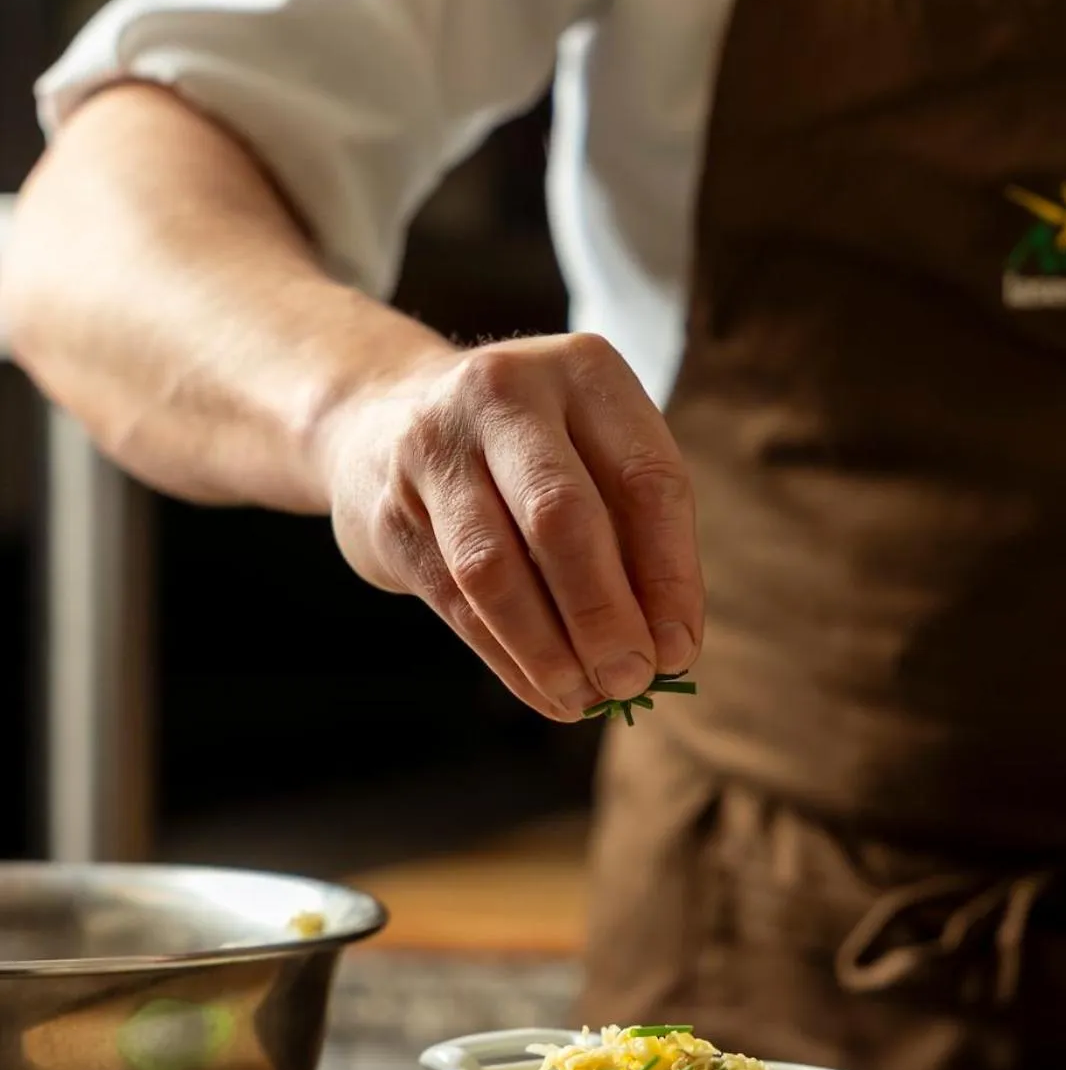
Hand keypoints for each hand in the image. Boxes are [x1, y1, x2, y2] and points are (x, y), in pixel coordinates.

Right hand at [318, 333, 703, 719]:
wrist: (380, 422)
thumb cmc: (528, 458)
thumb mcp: (594, 460)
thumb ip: (637, 540)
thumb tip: (670, 649)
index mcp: (584, 370)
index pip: (646, 478)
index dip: (670, 575)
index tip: (680, 649)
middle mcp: (505, 392)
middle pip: (563, 517)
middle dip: (604, 615)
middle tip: (633, 680)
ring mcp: (435, 446)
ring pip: (496, 568)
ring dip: (550, 649)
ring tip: (587, 699)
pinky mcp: (390, 508)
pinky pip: (456, 602)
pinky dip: (509, 660)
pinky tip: (547, 693)